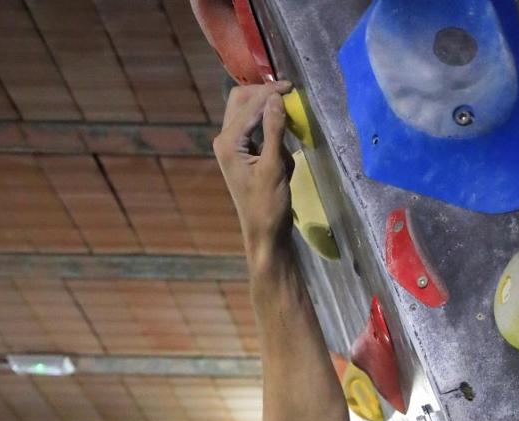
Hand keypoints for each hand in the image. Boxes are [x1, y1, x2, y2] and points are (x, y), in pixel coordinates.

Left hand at [213, 83, 293, 256]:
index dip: (270, 93)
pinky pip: (256, 131)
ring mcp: (233, 147)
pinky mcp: (243, 155)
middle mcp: (226, 140)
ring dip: (267, 112)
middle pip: (241, 101)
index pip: (249, 105)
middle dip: (264, 95)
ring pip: (247, 113)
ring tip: (289, 116)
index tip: (293, 86)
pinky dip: (270, 132)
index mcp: (229, 142)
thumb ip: (274, 130)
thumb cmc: (268, 206)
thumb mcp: (274, 168)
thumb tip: (276, 98)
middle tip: (288, 93)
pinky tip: (284, 143)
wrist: (265, 235)